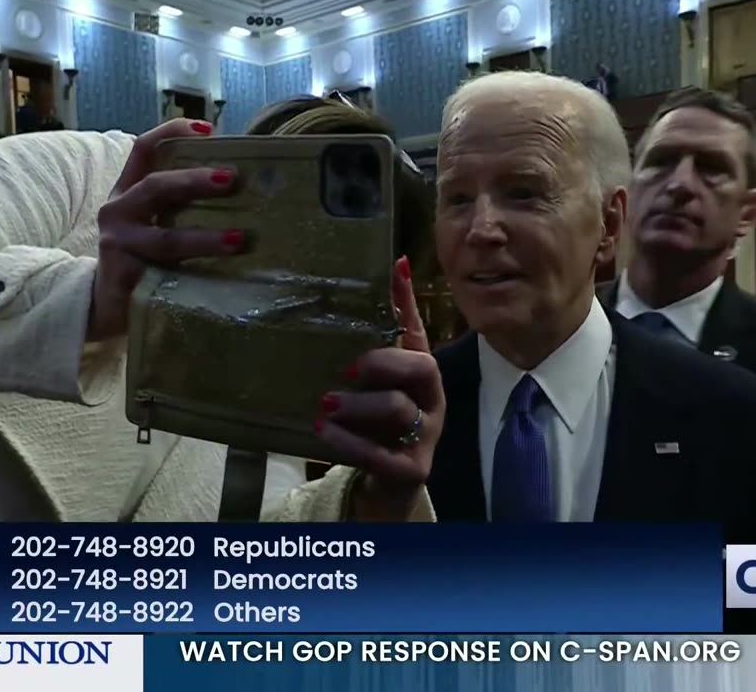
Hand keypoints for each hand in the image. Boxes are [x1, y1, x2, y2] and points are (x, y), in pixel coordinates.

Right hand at [87, 118, 242, 341]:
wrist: (106, 306)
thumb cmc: (142, 257)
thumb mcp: (153, 222)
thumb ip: (180, 203)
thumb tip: (241, 184)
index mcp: (128, 191)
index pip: (144, 150)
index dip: (172, 132)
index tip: (208, 129)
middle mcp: (118, 212)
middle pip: (155, 187)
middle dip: (194, 181)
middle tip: (231, 179)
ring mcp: (119, 246)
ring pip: (166, 238)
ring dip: (205, 238)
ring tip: (239, 239)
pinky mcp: (126, 279)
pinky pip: (165, 275)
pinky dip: (195, 275)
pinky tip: (220, 277)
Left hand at [316, 256, 443, 518]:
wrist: (391, 487)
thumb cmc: (381, 426)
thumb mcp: (378, 385)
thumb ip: (377, 340)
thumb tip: (392, 270)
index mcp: (423, 375)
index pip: (419, 331)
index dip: (407, 301)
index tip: (395, 269)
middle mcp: (431, 401)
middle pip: (422, 367)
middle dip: (384, 361)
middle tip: (348, 368)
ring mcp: (425, 436)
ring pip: (397, 409)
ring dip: (358, 405)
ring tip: (326, 404)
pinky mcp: (411, 469)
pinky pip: (380, 454)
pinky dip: (348, 441)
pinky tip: (324, 431)